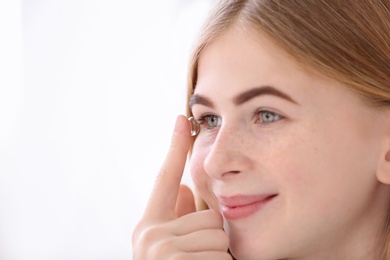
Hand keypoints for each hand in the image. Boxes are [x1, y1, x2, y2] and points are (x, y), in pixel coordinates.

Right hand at [132, 115, 230, 259]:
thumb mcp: (169, 244)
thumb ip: (177, 215)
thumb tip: (186, 188)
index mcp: (149, 224)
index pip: (165, 178)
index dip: (175, 148)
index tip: (181, 118)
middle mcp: (150, 234)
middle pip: (210, 217)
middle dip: (212, 236)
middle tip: (199, 256)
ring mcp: (161, 250)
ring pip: (218, 236)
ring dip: (217, 255)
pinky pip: (222, 258)